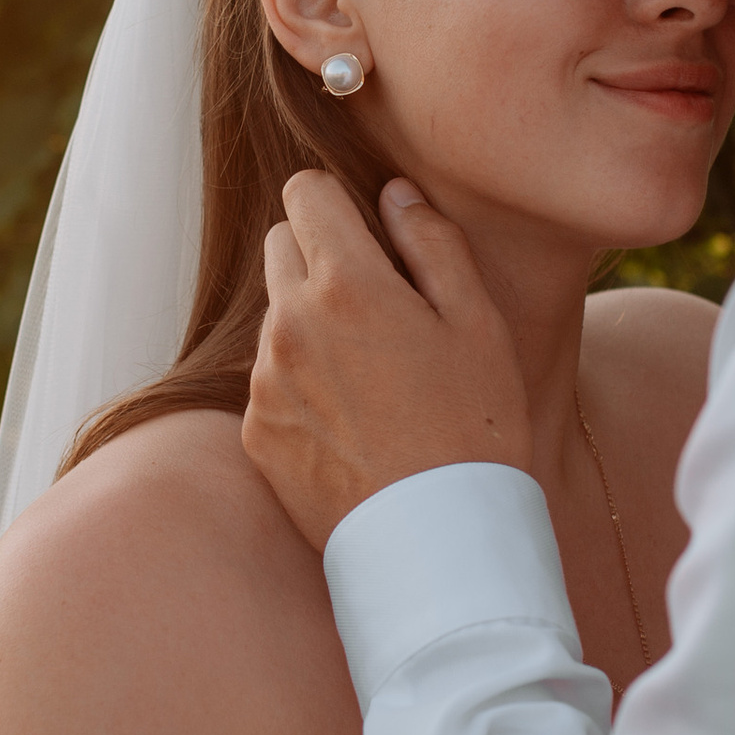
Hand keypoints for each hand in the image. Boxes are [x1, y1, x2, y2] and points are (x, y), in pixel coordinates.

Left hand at [243, 171, 531, 549]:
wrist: (439, 542)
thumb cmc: (475, 426)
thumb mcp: (477, 322)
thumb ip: (432, 242)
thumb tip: (393, 192)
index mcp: (346, 284)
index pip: (306, 192)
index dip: (339, 203)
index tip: (369, 230)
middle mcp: (289, 325)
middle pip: (280, 246)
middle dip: (322, 257)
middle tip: (381, 306)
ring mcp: (265, 383)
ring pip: (276, 317)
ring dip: (312, 324)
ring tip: (375, 378)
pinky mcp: (257, 434)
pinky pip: (269, 381)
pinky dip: (301, 385)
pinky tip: (354, 422)